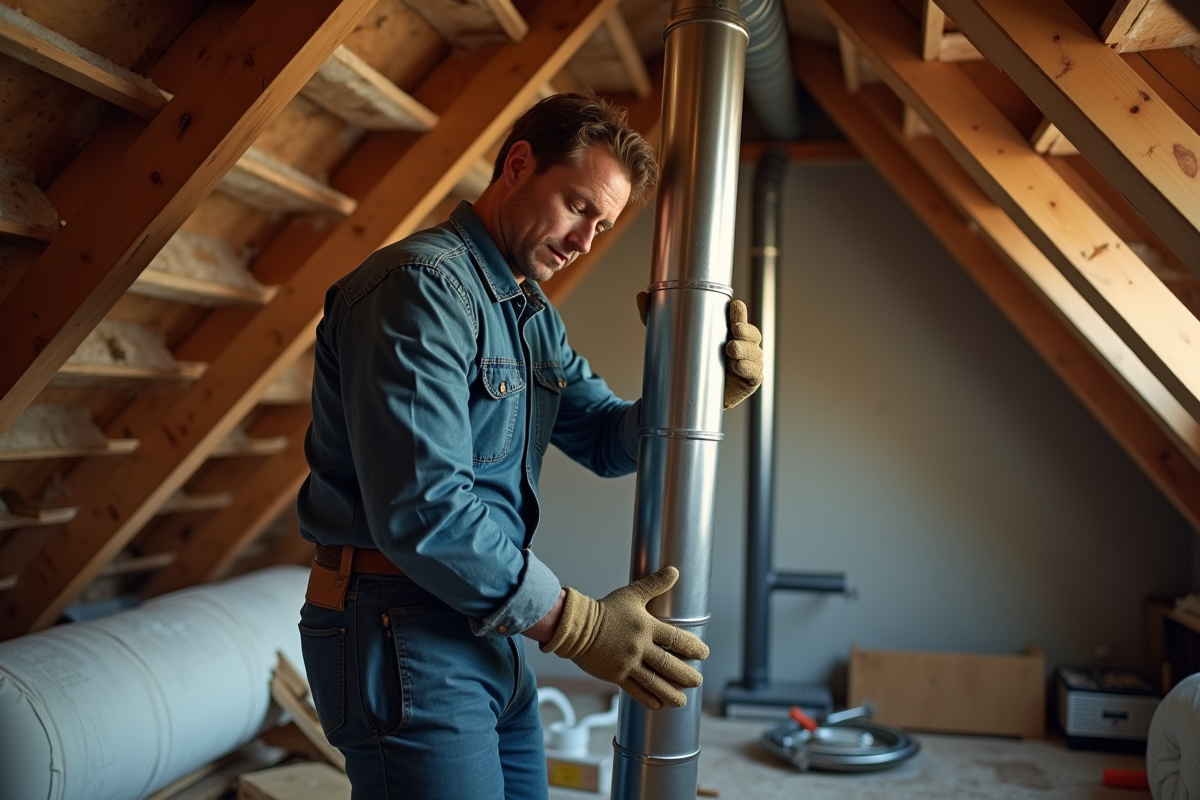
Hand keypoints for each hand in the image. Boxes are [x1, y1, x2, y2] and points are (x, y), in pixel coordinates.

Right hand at [540, 566, 708, 709]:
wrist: (576, 626)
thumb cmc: (605, 610)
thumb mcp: (631, 594)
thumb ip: (655, 584)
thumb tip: (674, 570)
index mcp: (646, 627)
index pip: (676, 638)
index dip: (693, 647)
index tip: (704, 654)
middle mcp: (639, 647)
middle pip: (669, 664)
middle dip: (686, 675)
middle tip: (698, 681)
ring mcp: (627, 663)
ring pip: (655, 682)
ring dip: (671, 692)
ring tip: (682, 700)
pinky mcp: (616, 675)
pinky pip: (636, 690)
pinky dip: (649, 698)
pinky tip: (659, 704)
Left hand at [635, 293, 763, 410]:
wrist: (688, 395)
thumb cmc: (684, 361)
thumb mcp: (668, 336)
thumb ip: (655, 316)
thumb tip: (641, 295)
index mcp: (727, 331)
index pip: (738, 317)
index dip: (739, 312)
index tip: (733, 306)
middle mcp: (742, 345)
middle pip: (752, 334)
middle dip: (745, 330)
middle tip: (733, 331)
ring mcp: (748, 363)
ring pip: (755, 353)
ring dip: (746, 350)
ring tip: (731, 349)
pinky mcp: (749, 382)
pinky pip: (755, 373)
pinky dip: (749, 369)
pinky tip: (738, 366)